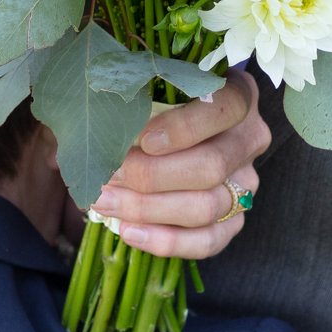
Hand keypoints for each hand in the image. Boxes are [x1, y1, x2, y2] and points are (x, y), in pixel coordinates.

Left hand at [85, 73, 269, 260]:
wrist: (165, 140)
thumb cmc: (148, 106)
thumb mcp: (141, 90)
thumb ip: (124, 98)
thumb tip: (82, 122)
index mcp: (237, 95)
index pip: (227, 107)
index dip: (185, 127)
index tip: (143, 140)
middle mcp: (249, 139)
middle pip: (212, 166)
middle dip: (152, 175)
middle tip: (108, 174)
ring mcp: (245, 183)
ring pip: (207, 206)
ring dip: (148, 209)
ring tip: (104, 201)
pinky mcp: (234, 220)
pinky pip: (208, 241)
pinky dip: (166, 241)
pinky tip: (128, 231)